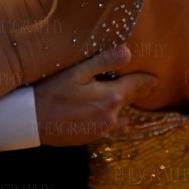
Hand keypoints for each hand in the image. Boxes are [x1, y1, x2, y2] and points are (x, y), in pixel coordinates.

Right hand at [34, 45, 156, 145]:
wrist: (32, 120)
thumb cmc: (53, 91)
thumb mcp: (77, 71)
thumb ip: (104, 61)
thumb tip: (128, 51)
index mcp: (111, 97)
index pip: (138, 85)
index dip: (147, 80)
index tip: (156, 78)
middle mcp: (111, 117)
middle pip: (130, 100)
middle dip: (138, 91)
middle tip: (148, 85)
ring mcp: (102, 130)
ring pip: (120, 114)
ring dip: (123, 104)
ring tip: (126, 94)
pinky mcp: (92, 137)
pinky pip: (109, 124)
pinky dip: (111, 115)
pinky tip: (105, 109)